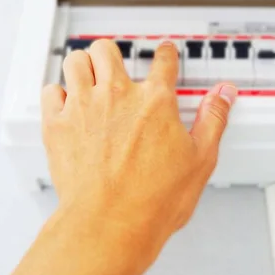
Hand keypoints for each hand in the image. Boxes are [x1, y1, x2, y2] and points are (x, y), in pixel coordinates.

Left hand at [41, 39, 236, 266]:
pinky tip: (65, 104)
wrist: (109, 224)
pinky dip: (57, 94)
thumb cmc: (152, 201)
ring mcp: (84, 108)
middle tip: (115, 67)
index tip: (163, 55)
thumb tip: (223, 95)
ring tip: (88, 78)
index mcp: (155, 102)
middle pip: (107, 50)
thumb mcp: (200, 160)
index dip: (165, 55)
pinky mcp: (58, 125)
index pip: (163, 61)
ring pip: (76, 61)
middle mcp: (117, 96)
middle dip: (112, 55)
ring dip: (83, 66)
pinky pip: (50, 91)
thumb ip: (212, 120)